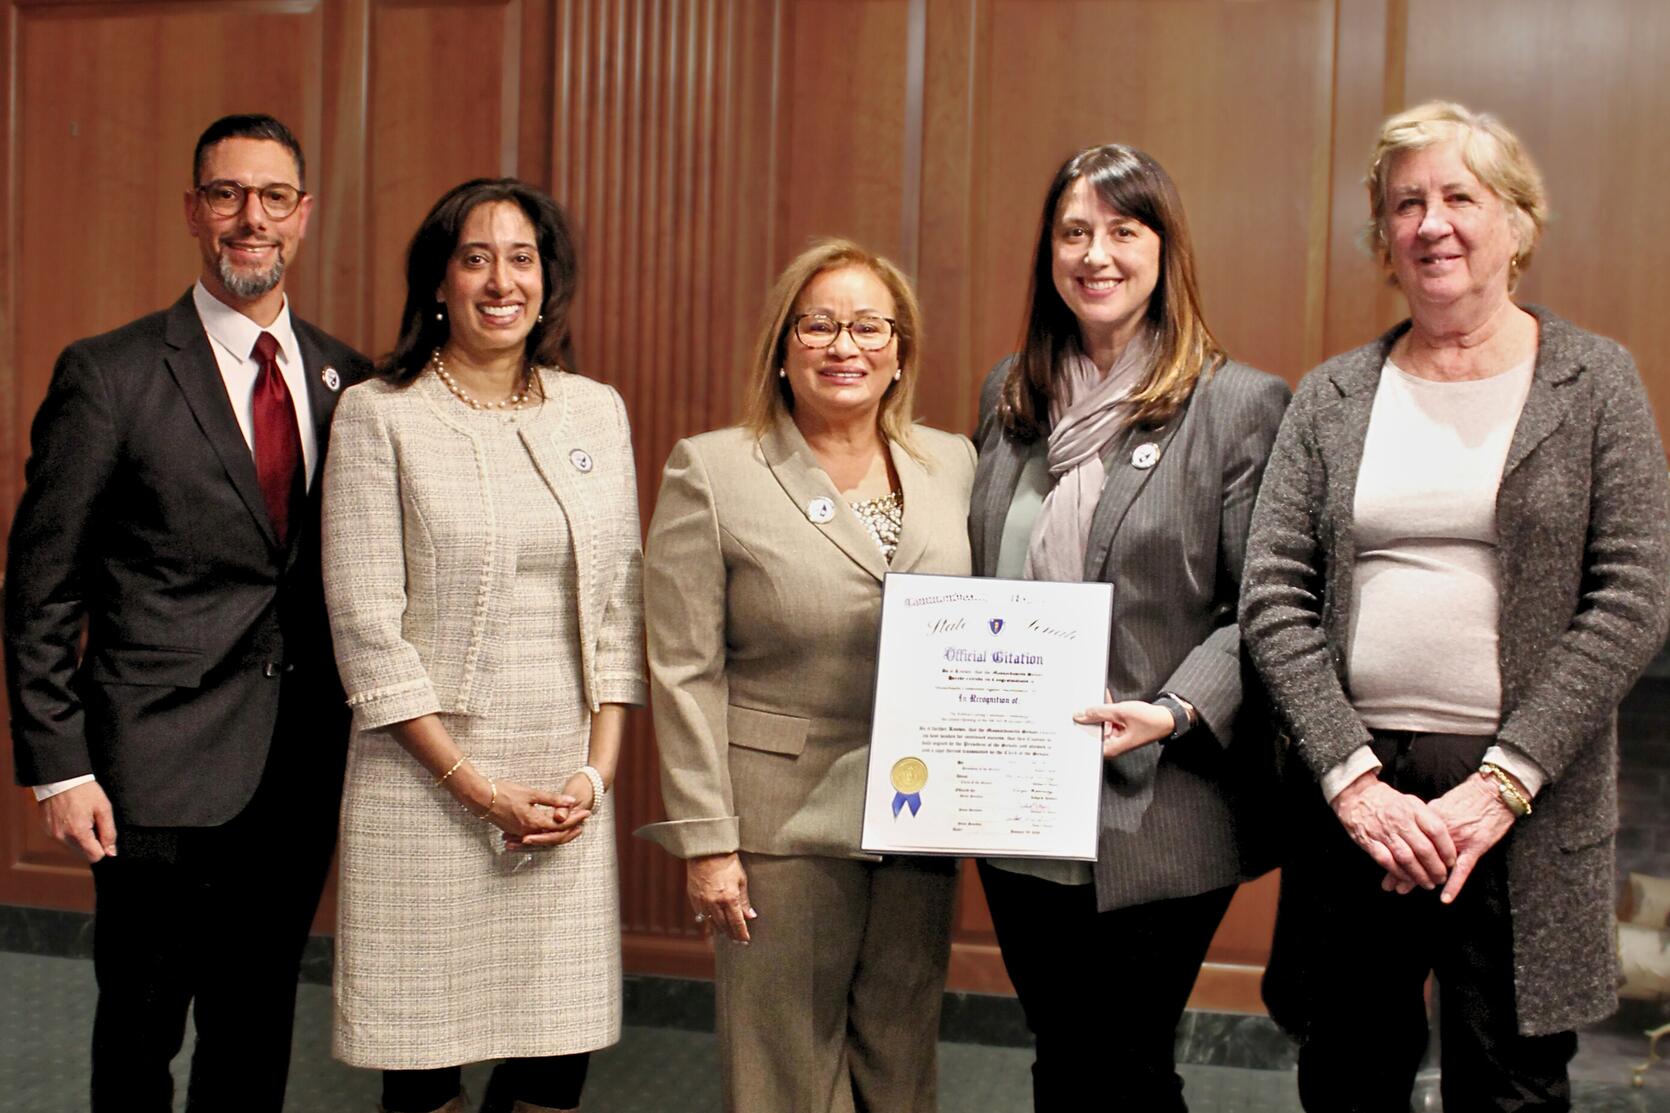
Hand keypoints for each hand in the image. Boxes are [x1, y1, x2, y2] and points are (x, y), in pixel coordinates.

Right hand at [39, 782, 117, 862]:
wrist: (60, 778)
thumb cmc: (84, 791)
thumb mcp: (103, 808)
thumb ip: (109, 832)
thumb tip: (111, 853)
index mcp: (78, 832)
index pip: (95, 856)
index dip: (104, 847)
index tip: (104, 834)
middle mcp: (63, 837)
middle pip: (84, 854)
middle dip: (92, 844)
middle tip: (93, 823)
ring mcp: (52, 835)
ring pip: (73, 848)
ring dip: (81, 840)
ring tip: (82, 819)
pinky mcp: (47, 831)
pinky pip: (63, 841)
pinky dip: (70, 834)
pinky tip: (73, 819)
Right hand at [459, 777, 579, 840]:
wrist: (479, 798)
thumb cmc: (503, 791)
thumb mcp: (530, 793)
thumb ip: (551, 799)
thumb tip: (571, 801)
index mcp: (534, 821)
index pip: (560, 824)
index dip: (575, 819)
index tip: (586, 812)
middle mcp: (528, 831)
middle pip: (554, 834)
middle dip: (570, 828)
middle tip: (583, 821)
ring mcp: (520, 832)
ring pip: (544, 836)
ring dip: (558, 831)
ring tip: (571, 824)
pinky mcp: (513, 830)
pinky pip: (533, 835)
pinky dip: (544, 832)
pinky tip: (549, 828)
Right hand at [687, 852, 755, 943]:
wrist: (707, 851)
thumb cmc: (727, 862)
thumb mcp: (741, 880)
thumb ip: (745, 900)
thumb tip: (751, 916)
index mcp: (730, 898)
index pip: (737, 923)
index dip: (741, 934)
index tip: (745, 940)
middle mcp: (715, 903)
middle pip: (724, 926)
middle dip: (731, 934)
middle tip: (737, 940)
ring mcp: (703, 901)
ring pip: (711, 922)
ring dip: (720, 930)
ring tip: (726, 933)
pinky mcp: (694, 897)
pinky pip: (701, 915)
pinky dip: (708, 921)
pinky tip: (712, 923)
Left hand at [1073, 700, 1173, 759]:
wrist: (1167, 718)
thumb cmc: (1150, 721)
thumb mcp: (1121, 712)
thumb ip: (1099, 712)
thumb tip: (1081, 714)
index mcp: (1111, 748)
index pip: (1087, 742)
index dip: (1077, 731)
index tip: (1069, 720)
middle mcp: (1112, 745)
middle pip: (1092, 731)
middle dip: (1087, 717)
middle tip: (1077, 705)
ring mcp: (1116, 736)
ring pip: (1100, 722)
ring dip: (1097, 710)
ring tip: (1091, 697)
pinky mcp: (1120, 729)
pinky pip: (1108, 719)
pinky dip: (1106, 709)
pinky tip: (1102, 697)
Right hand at [1330, 772, 1455, 890]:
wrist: (1355, 795)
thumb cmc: (1387, 801)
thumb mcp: (1410, 802)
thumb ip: (1427, 819)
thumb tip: (1445, 842)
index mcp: (1413, 808)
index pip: (1437, 831)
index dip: (1447, 849)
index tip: (1452, 862)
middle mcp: (1399, 819)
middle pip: (1424, 849)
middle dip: (1436, 868)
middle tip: (1441, 878)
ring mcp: (1383, 831)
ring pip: (1406, 858)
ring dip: (1419, 875)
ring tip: (1428, 883)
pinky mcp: (1368, 841)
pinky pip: (1387, 861)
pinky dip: (1399, 873)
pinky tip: (1407, 880)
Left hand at [1388, 773, 1515, 902]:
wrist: (1495, 792)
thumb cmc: (1470, 798)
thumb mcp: (1443, 804)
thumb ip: (1427, 817)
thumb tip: (1413, 827)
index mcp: (1429, 817)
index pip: (1407, 839)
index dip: (1393, 851)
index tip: (1381, 862)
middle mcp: (1439, 829)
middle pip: (1414, 851)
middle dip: (1398, 868)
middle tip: (1387, 884)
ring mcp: (1458, 838)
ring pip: (1433, 863)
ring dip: (1416, 878)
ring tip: (1402, 890)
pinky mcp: (1476, 846)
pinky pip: (1463, 869)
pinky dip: (1454, 884)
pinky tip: (1445, 898)